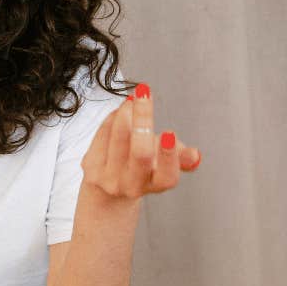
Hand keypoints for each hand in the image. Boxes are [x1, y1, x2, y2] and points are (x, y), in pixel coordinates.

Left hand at [80, 83, 200, 200]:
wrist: (108, 192)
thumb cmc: (142, 170)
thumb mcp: (163, 164)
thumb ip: (180, 157)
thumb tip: (195, 156)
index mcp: (155, 183)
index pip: (167, 176)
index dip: (169, 156)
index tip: (169, 132)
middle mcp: (132, 185)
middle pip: (141, 154)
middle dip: (144, 121)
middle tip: (145, 94)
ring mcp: (109, 178)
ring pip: (118, 140)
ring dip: (126, 113)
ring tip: (134, 97)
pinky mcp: (91, 169)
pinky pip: (102, 136)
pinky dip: (112, 118)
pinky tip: (121, 110)